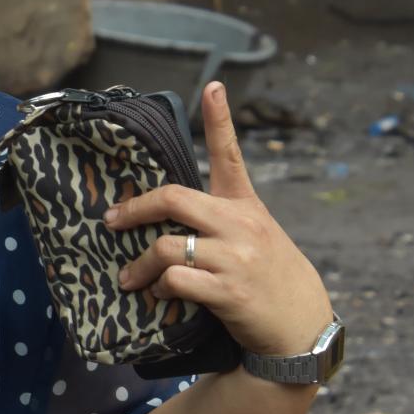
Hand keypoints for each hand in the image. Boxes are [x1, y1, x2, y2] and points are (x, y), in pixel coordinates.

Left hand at [107, 82, 333, 357]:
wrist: (302, 328)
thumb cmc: (268, 279)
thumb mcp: (254, 237)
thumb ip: (218, 219)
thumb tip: (163, 211)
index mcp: (246, 206)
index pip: (230, 155)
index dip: (220, 119)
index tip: (212, 85)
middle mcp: (242, 225)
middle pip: (173, 199)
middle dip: (134, 210)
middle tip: (111, 221)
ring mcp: (236, 258)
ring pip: (167, 246)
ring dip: (140, 265)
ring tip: (131, 278)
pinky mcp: (230, 292)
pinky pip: (176, 280)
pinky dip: (160, 288)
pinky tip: (160, 295)